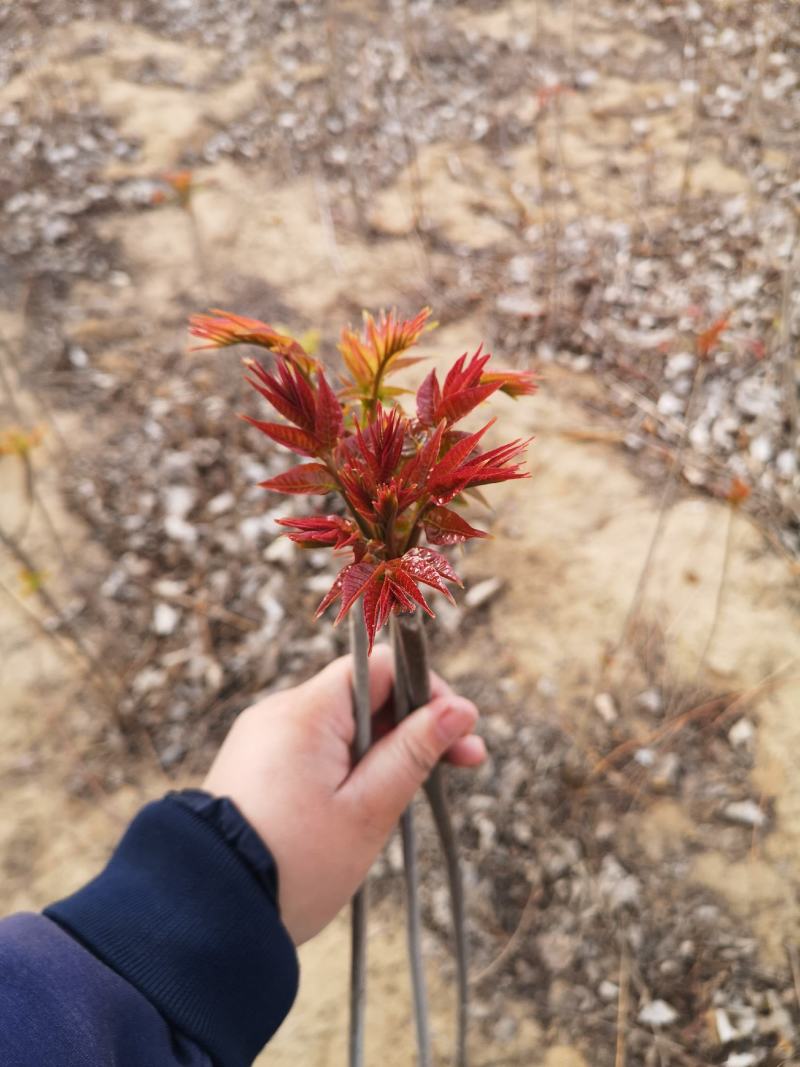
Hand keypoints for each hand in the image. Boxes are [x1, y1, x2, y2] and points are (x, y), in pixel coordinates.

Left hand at [203, 645, 484, 944]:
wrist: (207, 913)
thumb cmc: (294, 865)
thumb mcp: (368, 809)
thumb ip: (415, 751)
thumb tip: (460, 710)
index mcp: (307, 712)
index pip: (381, 667)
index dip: (426, 691)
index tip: (460, 730)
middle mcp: (279, 712)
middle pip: (364, 695)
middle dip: (414, 725)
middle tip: (464, 764)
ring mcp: (263, 738)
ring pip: (342, 725)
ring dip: (384, 749)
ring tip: (414, 794)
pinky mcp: (254, 765)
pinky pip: (314, 747)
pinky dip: (348, 765)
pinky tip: (367, 802)